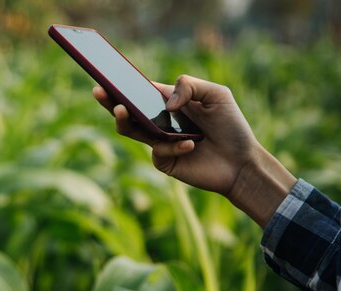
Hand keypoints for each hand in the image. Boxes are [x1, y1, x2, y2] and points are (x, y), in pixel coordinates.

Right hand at [93, 75, 295, 227]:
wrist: (241, 163)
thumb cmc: (231, 126)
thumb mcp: (216, 95)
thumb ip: (189, 86)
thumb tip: (165, 103)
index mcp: (168, 102)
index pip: (140, 91)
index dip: (123, 84)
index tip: (107, 77)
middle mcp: (159, 122)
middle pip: (127, 111)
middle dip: (110, 100)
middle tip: (99, 91)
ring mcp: (159, 142)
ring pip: (131, 131)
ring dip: (125, 120)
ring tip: (121, 110)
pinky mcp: (163, 161)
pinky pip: (157, 151)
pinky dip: (173, 146)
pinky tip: (191, 144)